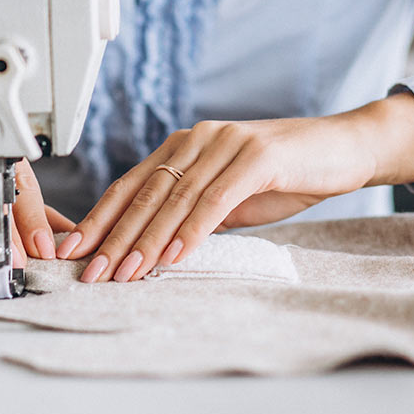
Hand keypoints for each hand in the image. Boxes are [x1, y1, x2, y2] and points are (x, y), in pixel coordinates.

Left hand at [56, 100, 408, 282]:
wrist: (339, 148)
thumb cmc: (280, 174)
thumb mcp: (225, 197)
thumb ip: (191, 212)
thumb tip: (154, 245)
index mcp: (181, 147)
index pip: (130, 184)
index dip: (100, 217)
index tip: (74, 248)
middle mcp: (195, 139)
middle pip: (145, 193)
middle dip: (114, 236)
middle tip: (91, 271)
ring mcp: (224, 144)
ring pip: (175, 198)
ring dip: (147, 240)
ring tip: (124, 273)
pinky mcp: (255, 157)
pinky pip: (215, 198)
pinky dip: (191, 229)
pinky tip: (173, 256)